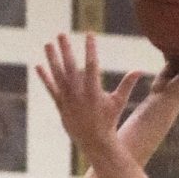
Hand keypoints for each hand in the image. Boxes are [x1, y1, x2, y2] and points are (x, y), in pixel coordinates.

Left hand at [37, 33, 142, 154]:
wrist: (95, 142)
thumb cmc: (109, 121)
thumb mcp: (119, 102)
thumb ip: (127, 84)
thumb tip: (139, 70)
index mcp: (94, 92)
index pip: (92, 65)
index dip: (91, 49)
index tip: (89, 34)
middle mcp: (79, 94)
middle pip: (71, 67)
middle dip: (66, 50)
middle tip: (62, 34)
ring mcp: (68, 100)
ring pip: (58, 76)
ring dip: (52, 59)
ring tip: (48, 44)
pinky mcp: (60, 106)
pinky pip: (51, 89)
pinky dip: (45, 78)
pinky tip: (39, 66)